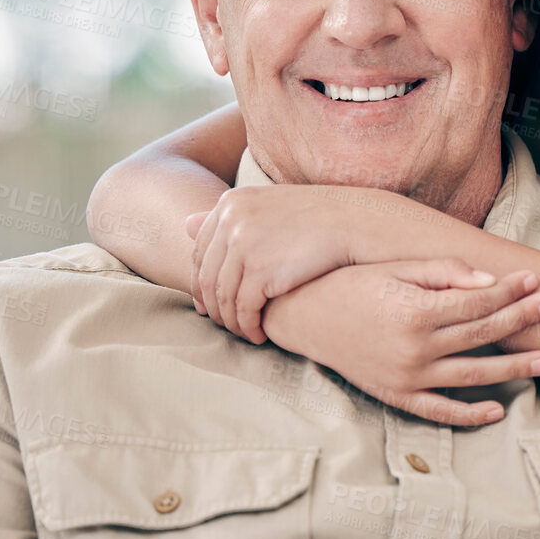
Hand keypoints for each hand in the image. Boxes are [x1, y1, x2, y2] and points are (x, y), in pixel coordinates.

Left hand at [186, 185, 362, 343]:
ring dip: (232, 322)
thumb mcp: (266, 207)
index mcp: (230, 203)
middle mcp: (231, 221)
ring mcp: (243, 245)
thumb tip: (184, 224)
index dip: (201, 282)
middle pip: (207, 276)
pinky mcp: (260, 271)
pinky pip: (243, 309)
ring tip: (245, 333)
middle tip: (223, 324)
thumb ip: (228, 218)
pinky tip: (259, 335)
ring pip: (223, 297)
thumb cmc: (316, 217)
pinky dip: (248, 327)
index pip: (201, 251)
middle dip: (213, 306)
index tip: (209, 303)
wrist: (355, 223)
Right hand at [260, 258, 539, 426]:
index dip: (511, 291)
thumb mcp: (394, 268)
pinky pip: (440, 411)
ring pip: (472, 376)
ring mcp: (407, 377)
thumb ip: (442, 273)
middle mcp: (415, 349)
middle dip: (523, 321)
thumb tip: (487, 281)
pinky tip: (498, 409)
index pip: (478, 303)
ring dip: (513, 369)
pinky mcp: (397, 396)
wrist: (305, 319)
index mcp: (415, 311)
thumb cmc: (351, 285)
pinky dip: (470, 413)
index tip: (536, 281)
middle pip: (483, 336)